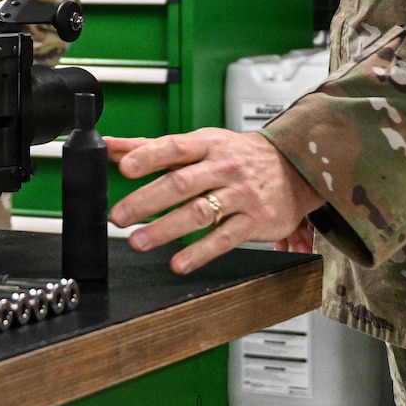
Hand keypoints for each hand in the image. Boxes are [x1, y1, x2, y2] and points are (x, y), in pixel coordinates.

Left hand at [106, 129, 325, 275]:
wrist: (295, 167)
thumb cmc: (237, 155)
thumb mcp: (200, 143)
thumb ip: (153, 147)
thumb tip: (111, 147)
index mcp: (208, 144)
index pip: (175, 147)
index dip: (149, 156)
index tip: (123, 167)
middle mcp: (224, 167)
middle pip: (182, 183)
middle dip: (147, 200)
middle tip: (119, 216)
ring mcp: (241, 195)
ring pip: (201, 212)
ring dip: (166, 229)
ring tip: (139, 241)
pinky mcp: (255, 221)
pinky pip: (225, 238)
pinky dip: (200, 253)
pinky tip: (179, 262)